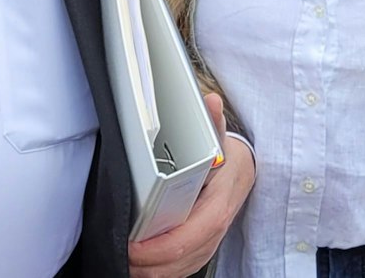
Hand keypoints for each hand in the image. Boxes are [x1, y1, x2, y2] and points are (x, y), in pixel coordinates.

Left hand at [128, 93, 254, 277]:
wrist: (242, 173)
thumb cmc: (226, 159)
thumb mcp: (220, 139)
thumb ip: (212, 123)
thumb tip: (212, 102)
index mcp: (218, 205)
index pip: (190, 235)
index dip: (161, 246)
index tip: (134, 246)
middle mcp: (215, 228)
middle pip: (183, 257)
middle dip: (150, 264)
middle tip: (122, 257)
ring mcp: (210, 242)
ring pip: (182, 267)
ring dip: (153, 272)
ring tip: (126, 266)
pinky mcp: (202, 248)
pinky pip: (183, 267)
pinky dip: (161, 271)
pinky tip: (140, 269)